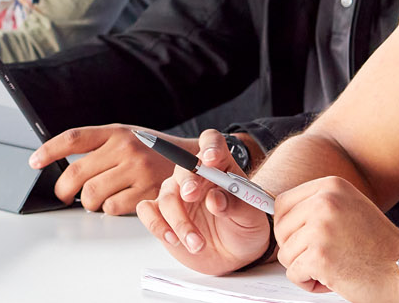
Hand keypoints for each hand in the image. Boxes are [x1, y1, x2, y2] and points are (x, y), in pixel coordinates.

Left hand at [28, 125, 195, 214]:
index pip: (74, 138)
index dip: (49, 150)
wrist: (192, 161)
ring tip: (93, 199)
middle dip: (63, 190)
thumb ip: (99, 147)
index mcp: (116, 131)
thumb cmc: (153, 151)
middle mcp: (125, 148)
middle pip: (76, 173)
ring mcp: (137, 170)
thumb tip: (62, 165)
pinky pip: (112, 208)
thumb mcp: (127, 137)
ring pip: (91, 195)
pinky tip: (116, 201)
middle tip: (63, 194)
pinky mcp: (147, 192)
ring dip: (87, 203)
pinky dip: (108, 209)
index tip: (34, 162)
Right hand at [134, 130, 270, 275]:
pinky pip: (147, 211)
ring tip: (197, 244)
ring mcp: (176, 194)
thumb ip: (236, 206)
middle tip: (192, 195)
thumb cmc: (244, 228)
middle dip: (188, 181)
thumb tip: (215, 199)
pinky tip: (173, 239)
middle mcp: (195, 176)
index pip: (212, 143)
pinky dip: (157, 225)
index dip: (210, 146)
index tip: (211, 158)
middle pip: (184, 166)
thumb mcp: (251, 218)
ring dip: (180, 221)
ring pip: (167, 196)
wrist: (233, 255)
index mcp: (221, 166)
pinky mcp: (161, 213)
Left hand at [274, 176, 398, 298]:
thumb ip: (319, 206)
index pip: (283, 203)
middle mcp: (324, 202)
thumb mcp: (350, 208)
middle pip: (280, 230)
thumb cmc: (380, 246)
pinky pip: (294, 274)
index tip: (303, 240)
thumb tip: (281, 215)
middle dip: (296, 249)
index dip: (288, 227)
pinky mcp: (319, 256)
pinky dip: (310, 283)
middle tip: (325, 256)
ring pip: (285, 254)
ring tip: (334, 266)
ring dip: (305, 268)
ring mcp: (321, 228)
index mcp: (331, 186)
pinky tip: (334, 279)